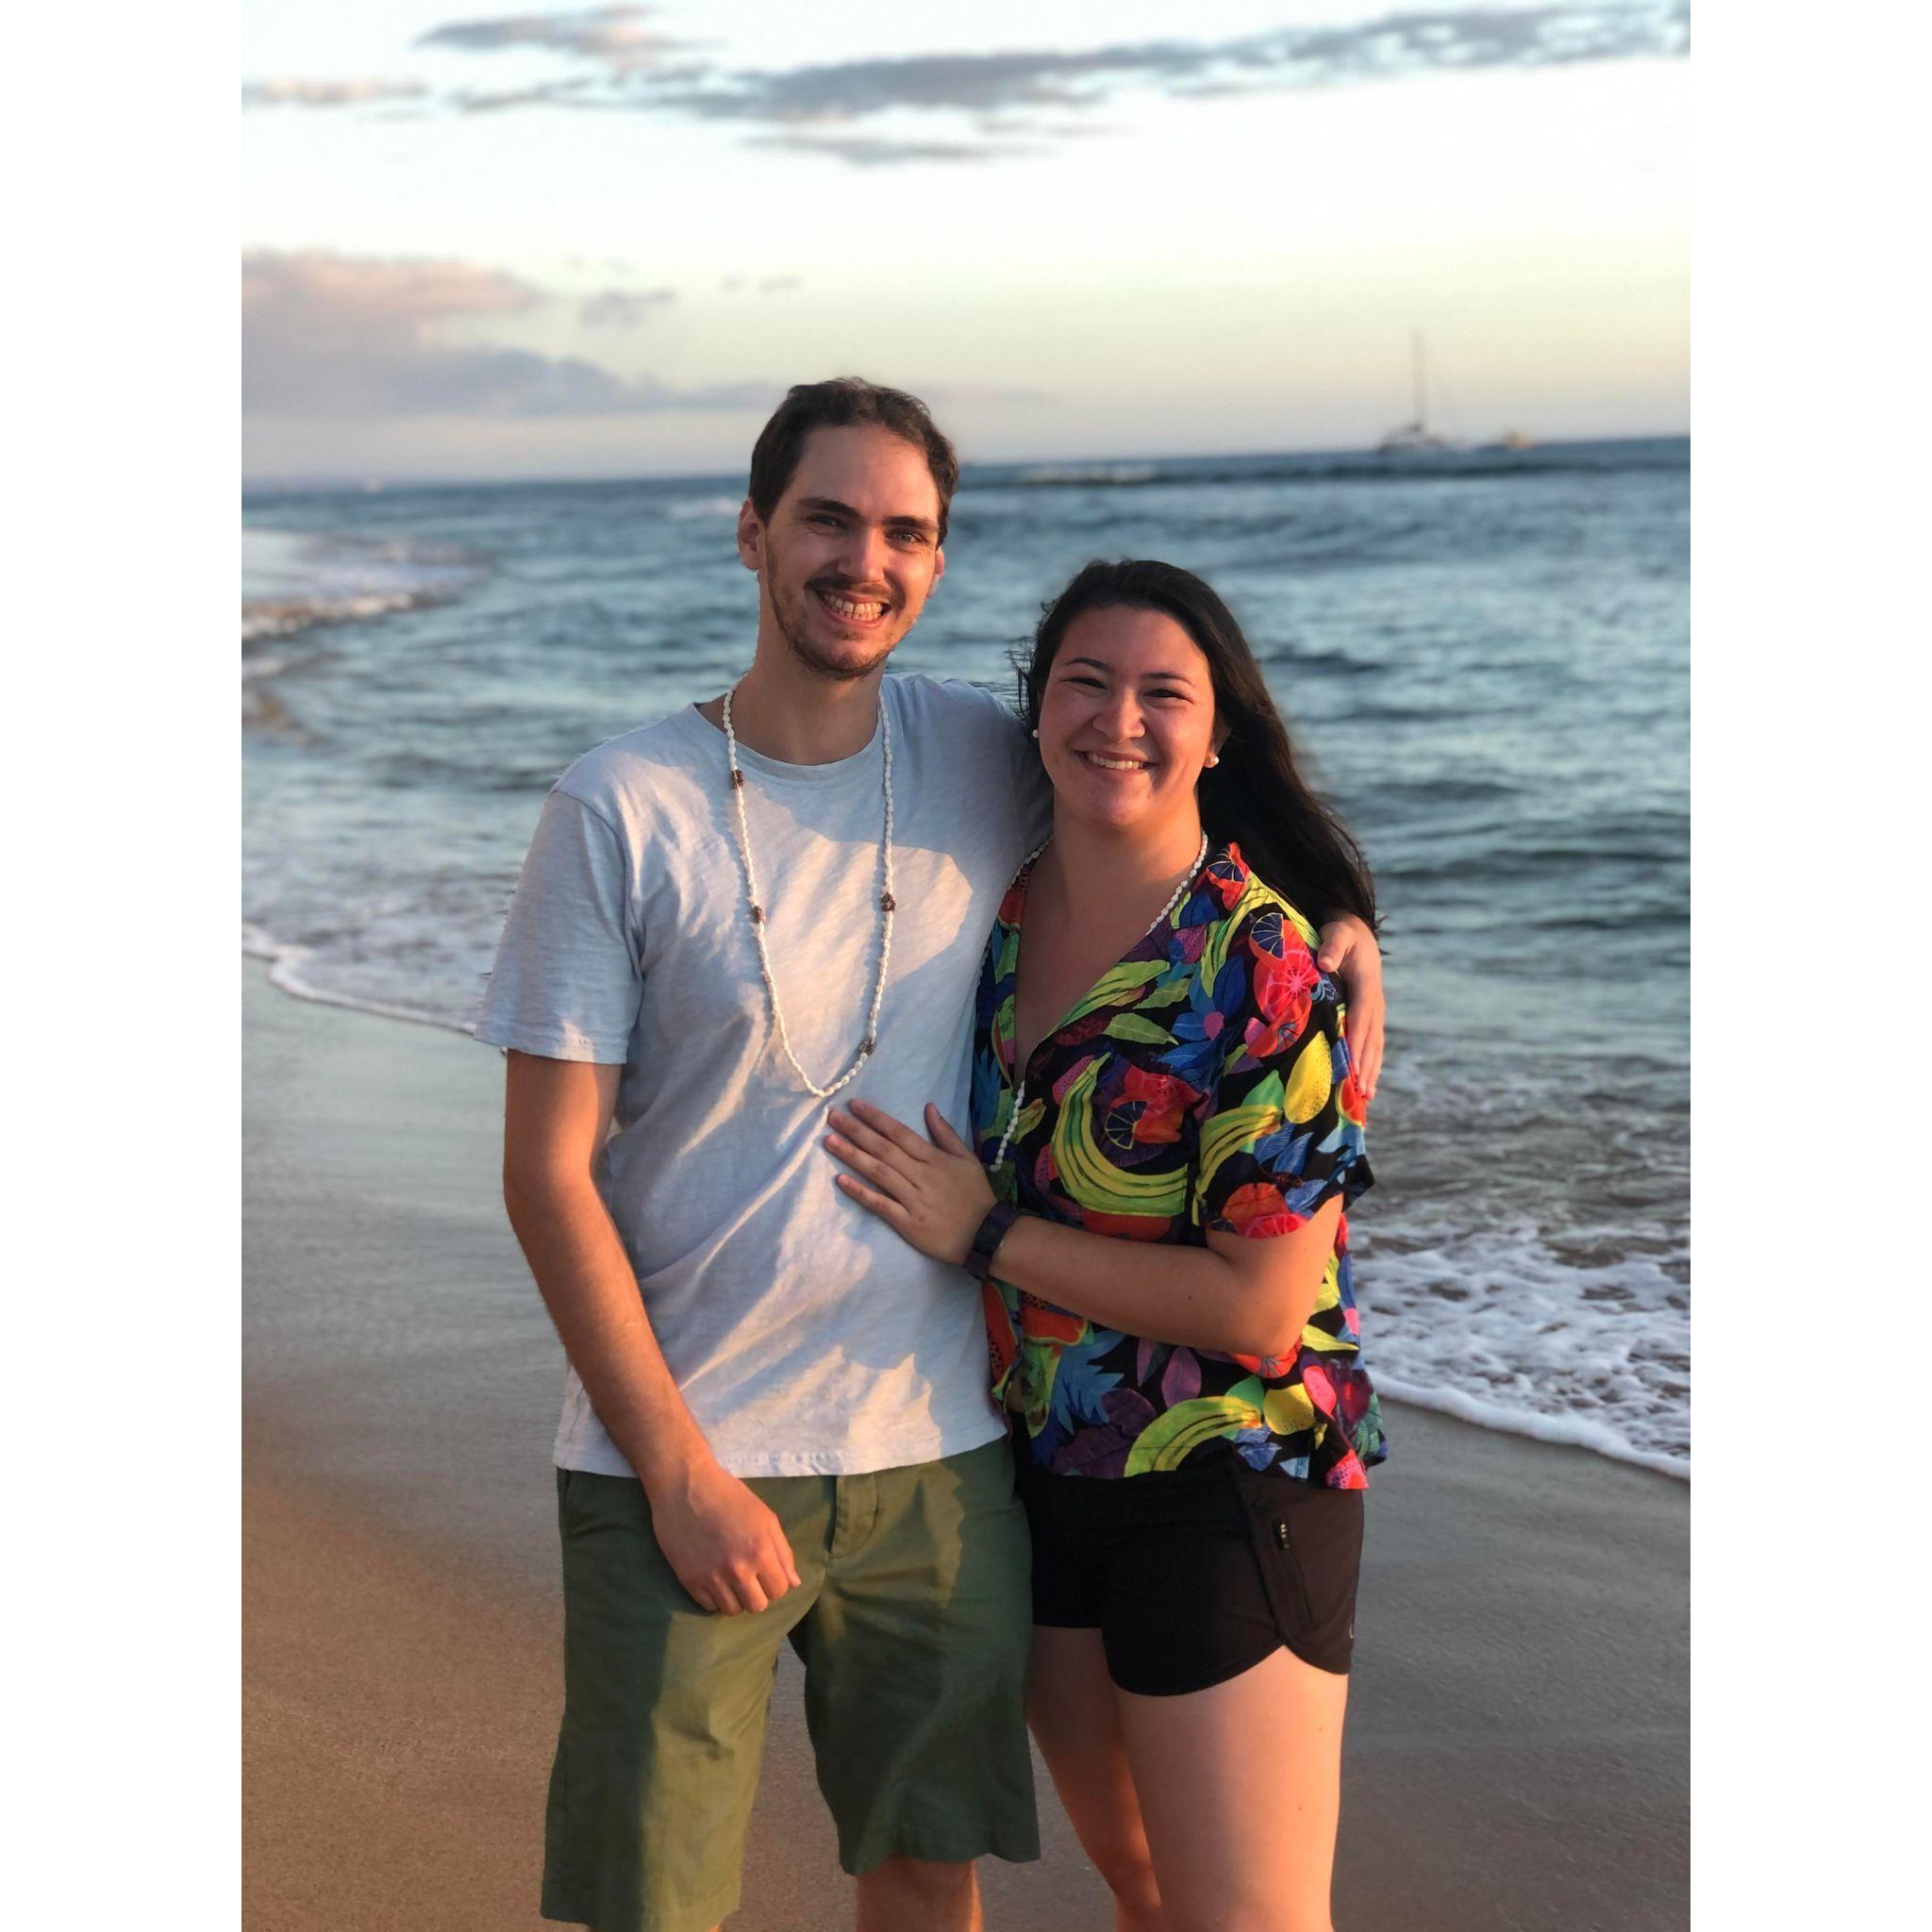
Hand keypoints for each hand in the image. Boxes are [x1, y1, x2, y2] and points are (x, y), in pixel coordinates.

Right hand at [648, 1457, 801, 1615]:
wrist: (684, 1486)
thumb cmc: (729, 1496)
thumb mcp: (765, 1517)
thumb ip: (783, 1552)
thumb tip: (794, 1583)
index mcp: (761, 1551)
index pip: (779, 1590)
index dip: (775, 1581)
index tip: (765, 1571)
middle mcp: (738, 1569)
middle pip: (757, 1606)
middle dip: (757, 1593)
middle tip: (748, 1576)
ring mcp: (712, 1577)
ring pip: (732, 1610)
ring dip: (735, 1597)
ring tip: (730, 1578)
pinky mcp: (689, 1581)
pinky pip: (709, 1607)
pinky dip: (713, 1597)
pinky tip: (713, 1578)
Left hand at [825, 1098, 995, 1265]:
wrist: (986, 1234)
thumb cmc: (975, 1195)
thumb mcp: (967, 1159)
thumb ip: (946, 1133)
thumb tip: (929, 1107)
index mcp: (934, 1158)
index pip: (899, 1133)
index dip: (876, 1118)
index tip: (854, 1105)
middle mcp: (921, 1175)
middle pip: (883, 1149)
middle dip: (856, 1131)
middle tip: (831, 1117)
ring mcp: (913, 1199)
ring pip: (878, 1172)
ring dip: (852, 1156)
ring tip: (829, 1141)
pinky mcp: (907, 1222)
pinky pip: (880, 1204)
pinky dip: (860, 1192)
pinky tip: (840, 1180)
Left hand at [1314, 914, 1384, 1101]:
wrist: (1357, 933)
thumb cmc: (1341, 934)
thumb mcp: (1337, 934)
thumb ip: (1331, 947)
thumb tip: (1324, 963)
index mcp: (1366, 985)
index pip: (1360, 1019)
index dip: (1356, 1043)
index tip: (1352, 1067)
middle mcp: (1375, 1002)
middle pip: (1371, 1039)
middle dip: (1366, 1067)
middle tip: (1361, 1094)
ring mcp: (1376, 1011)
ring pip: (1375, 1045)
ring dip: (1371, 1071)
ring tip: (1366, 1098)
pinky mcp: (1371, 1017)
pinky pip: (1373, 1043)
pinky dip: (1371, 1064)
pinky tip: (1366, 1085)